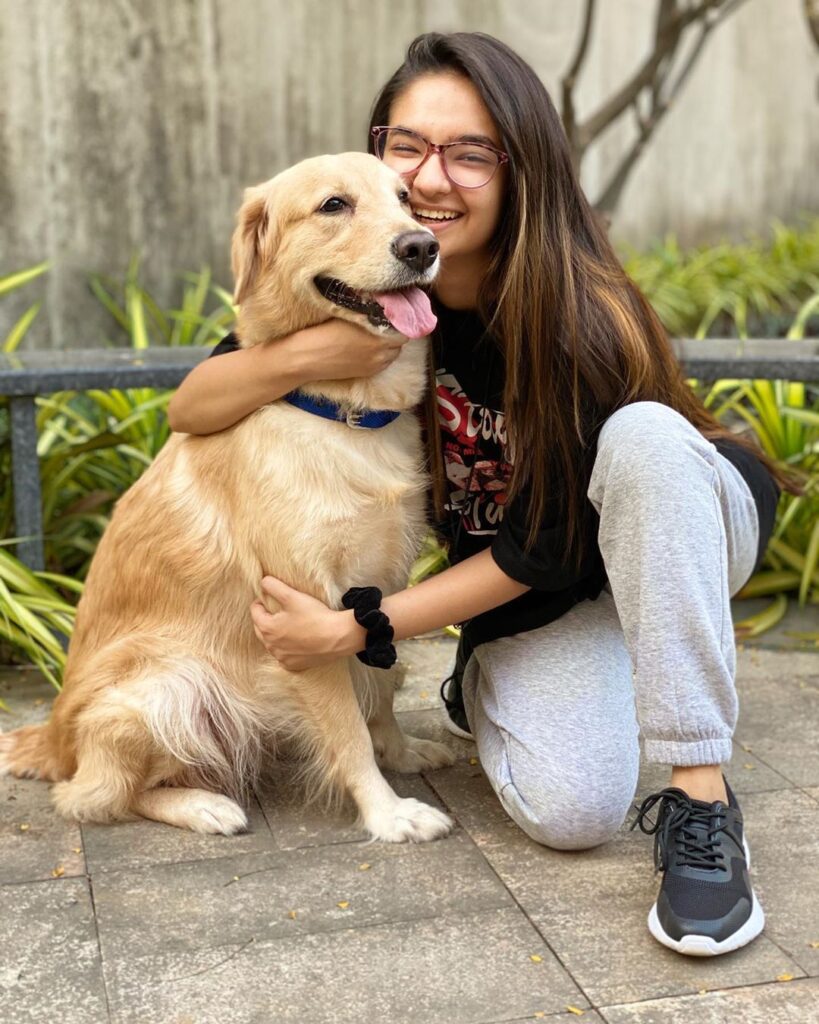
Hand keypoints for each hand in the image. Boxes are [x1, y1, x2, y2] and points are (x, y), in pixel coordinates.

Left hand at [250, 576, 357, 670]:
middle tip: (279, 611)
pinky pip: (284, 655)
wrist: (338, 637)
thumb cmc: (314, 616)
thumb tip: (262, 581)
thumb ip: (273, 586)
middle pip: (261, 628)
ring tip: (288, 624)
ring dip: (275, 634)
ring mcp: (282, 657)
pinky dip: (286, 648)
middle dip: (266, 618)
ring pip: (271, 643)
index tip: (269, 598)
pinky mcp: (294, 665)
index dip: (261, 602)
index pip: (255, 611)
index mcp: (267, 628)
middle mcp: (271, 646)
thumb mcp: (292, 596)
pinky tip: (296, 641)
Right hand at [287, 318, 409, 380]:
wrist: (307, 357)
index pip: (404, 325)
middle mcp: (381, 351)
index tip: (394, 311)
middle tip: (386, 321)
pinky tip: (369, 346)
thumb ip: (369, 309)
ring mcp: (376, 364)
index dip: (400, 317)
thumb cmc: (323, 331)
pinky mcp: (369, 372)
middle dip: (396, 330)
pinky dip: (382, 353)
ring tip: (376, 333)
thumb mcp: (348, 313)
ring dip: (390, 342)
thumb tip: (383, 300)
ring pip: (394, 351)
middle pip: (402, 339)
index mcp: (378, 333)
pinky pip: (385, 362)